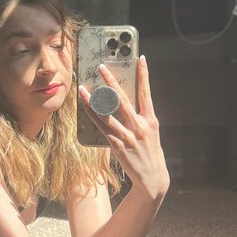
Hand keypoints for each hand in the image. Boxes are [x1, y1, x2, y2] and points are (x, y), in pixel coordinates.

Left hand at [78, 55, 168, 199]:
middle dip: (111, 81)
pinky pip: (101, 127)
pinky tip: (85, 107)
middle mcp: (140, 126)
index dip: (144, 75)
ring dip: (94, 99)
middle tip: (101, 67)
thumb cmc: (150, 152)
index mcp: (151, 120)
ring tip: (84, 87)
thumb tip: (123, 100)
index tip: (140, 58)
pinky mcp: (117, 146)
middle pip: (123, 99)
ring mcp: (128, 136)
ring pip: (108, 113)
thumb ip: (140, 117)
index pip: (147, 93)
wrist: (152, 178)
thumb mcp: (151, 132)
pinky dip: (93, 115)